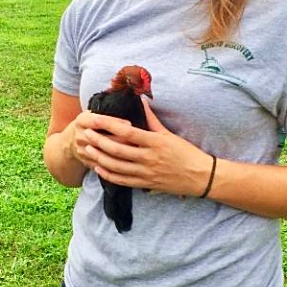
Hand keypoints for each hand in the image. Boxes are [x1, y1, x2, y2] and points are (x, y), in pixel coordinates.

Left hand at [81, 99, 214, 197]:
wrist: (201, 176)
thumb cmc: (186, 152)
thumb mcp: (169, 134)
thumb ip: (152, 119)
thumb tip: (142, 101)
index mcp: (154, 142)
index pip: (126, 132)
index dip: (108, 125)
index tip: (94, 118)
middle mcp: (149, 158)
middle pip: (117, 150)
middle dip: (98, 141)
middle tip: (85, 134)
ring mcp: (146, 173)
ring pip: (116, 166)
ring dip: (99, 157)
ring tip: (87, 149)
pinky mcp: (146, 184)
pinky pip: (122, 180)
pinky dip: (108, 174)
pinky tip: (98, 167)